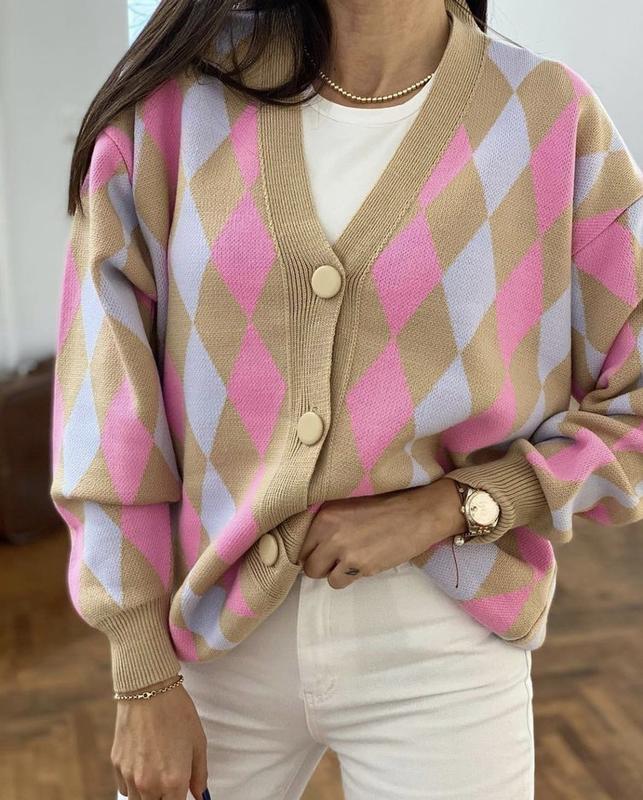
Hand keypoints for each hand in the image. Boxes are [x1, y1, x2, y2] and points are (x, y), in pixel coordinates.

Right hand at [111, 676, 207, 799]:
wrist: (147, 689)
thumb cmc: (177, 712)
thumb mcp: (198, 741)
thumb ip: (200, 773)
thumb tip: (199, 794)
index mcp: (173, 781)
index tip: (183, 794)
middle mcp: (149, 785)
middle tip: (171, 786)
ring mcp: (130, 777)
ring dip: (149, 795)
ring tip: (158, 774)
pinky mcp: (116, 766)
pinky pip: (125, 788)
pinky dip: (134, 785)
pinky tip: (143, 766)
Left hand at [298, 478, 466, 588]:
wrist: (418, 514)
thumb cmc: (387, 506)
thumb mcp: (351, 504)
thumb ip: (330, 521)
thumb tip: (313, 542)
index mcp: (326, 514)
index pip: (301, 543)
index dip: (310, 549)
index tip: (320, 551)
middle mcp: (330, 532)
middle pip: (308, 564)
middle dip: (320, 564)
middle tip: (335, 559)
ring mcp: (344, 551)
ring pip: (322, 576)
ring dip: (334, 573)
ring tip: (351, 561)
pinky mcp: (360, 567)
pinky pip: (340, 582)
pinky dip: (349, 577)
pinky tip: (362, 565)